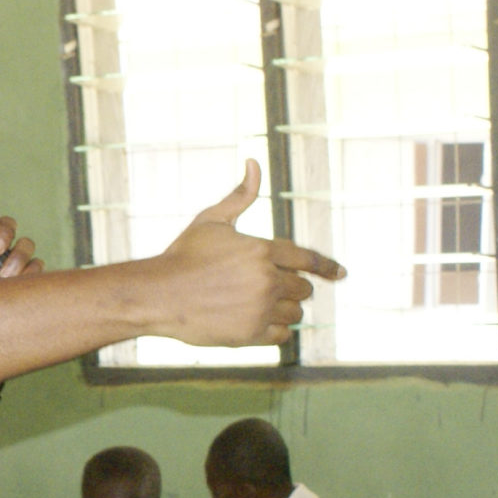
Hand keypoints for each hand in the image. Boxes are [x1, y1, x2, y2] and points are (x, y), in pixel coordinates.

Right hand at [137, 163, 343, 345]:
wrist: (157, 295)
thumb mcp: (211, 220)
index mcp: (262, 250)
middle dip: (291, 287)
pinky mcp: (250, 334)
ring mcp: (260, 309)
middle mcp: (266, 279)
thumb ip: (239, 195)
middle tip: (267, 288)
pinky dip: (274, 330)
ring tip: (258, 305)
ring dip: (283, 309)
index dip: (327, 267)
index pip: (308, 260)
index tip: (340, 274)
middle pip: (302, 288)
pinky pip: (282, 335)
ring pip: (294, 313)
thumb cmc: (183, 255)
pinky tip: (256, 323)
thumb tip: (253, 162)